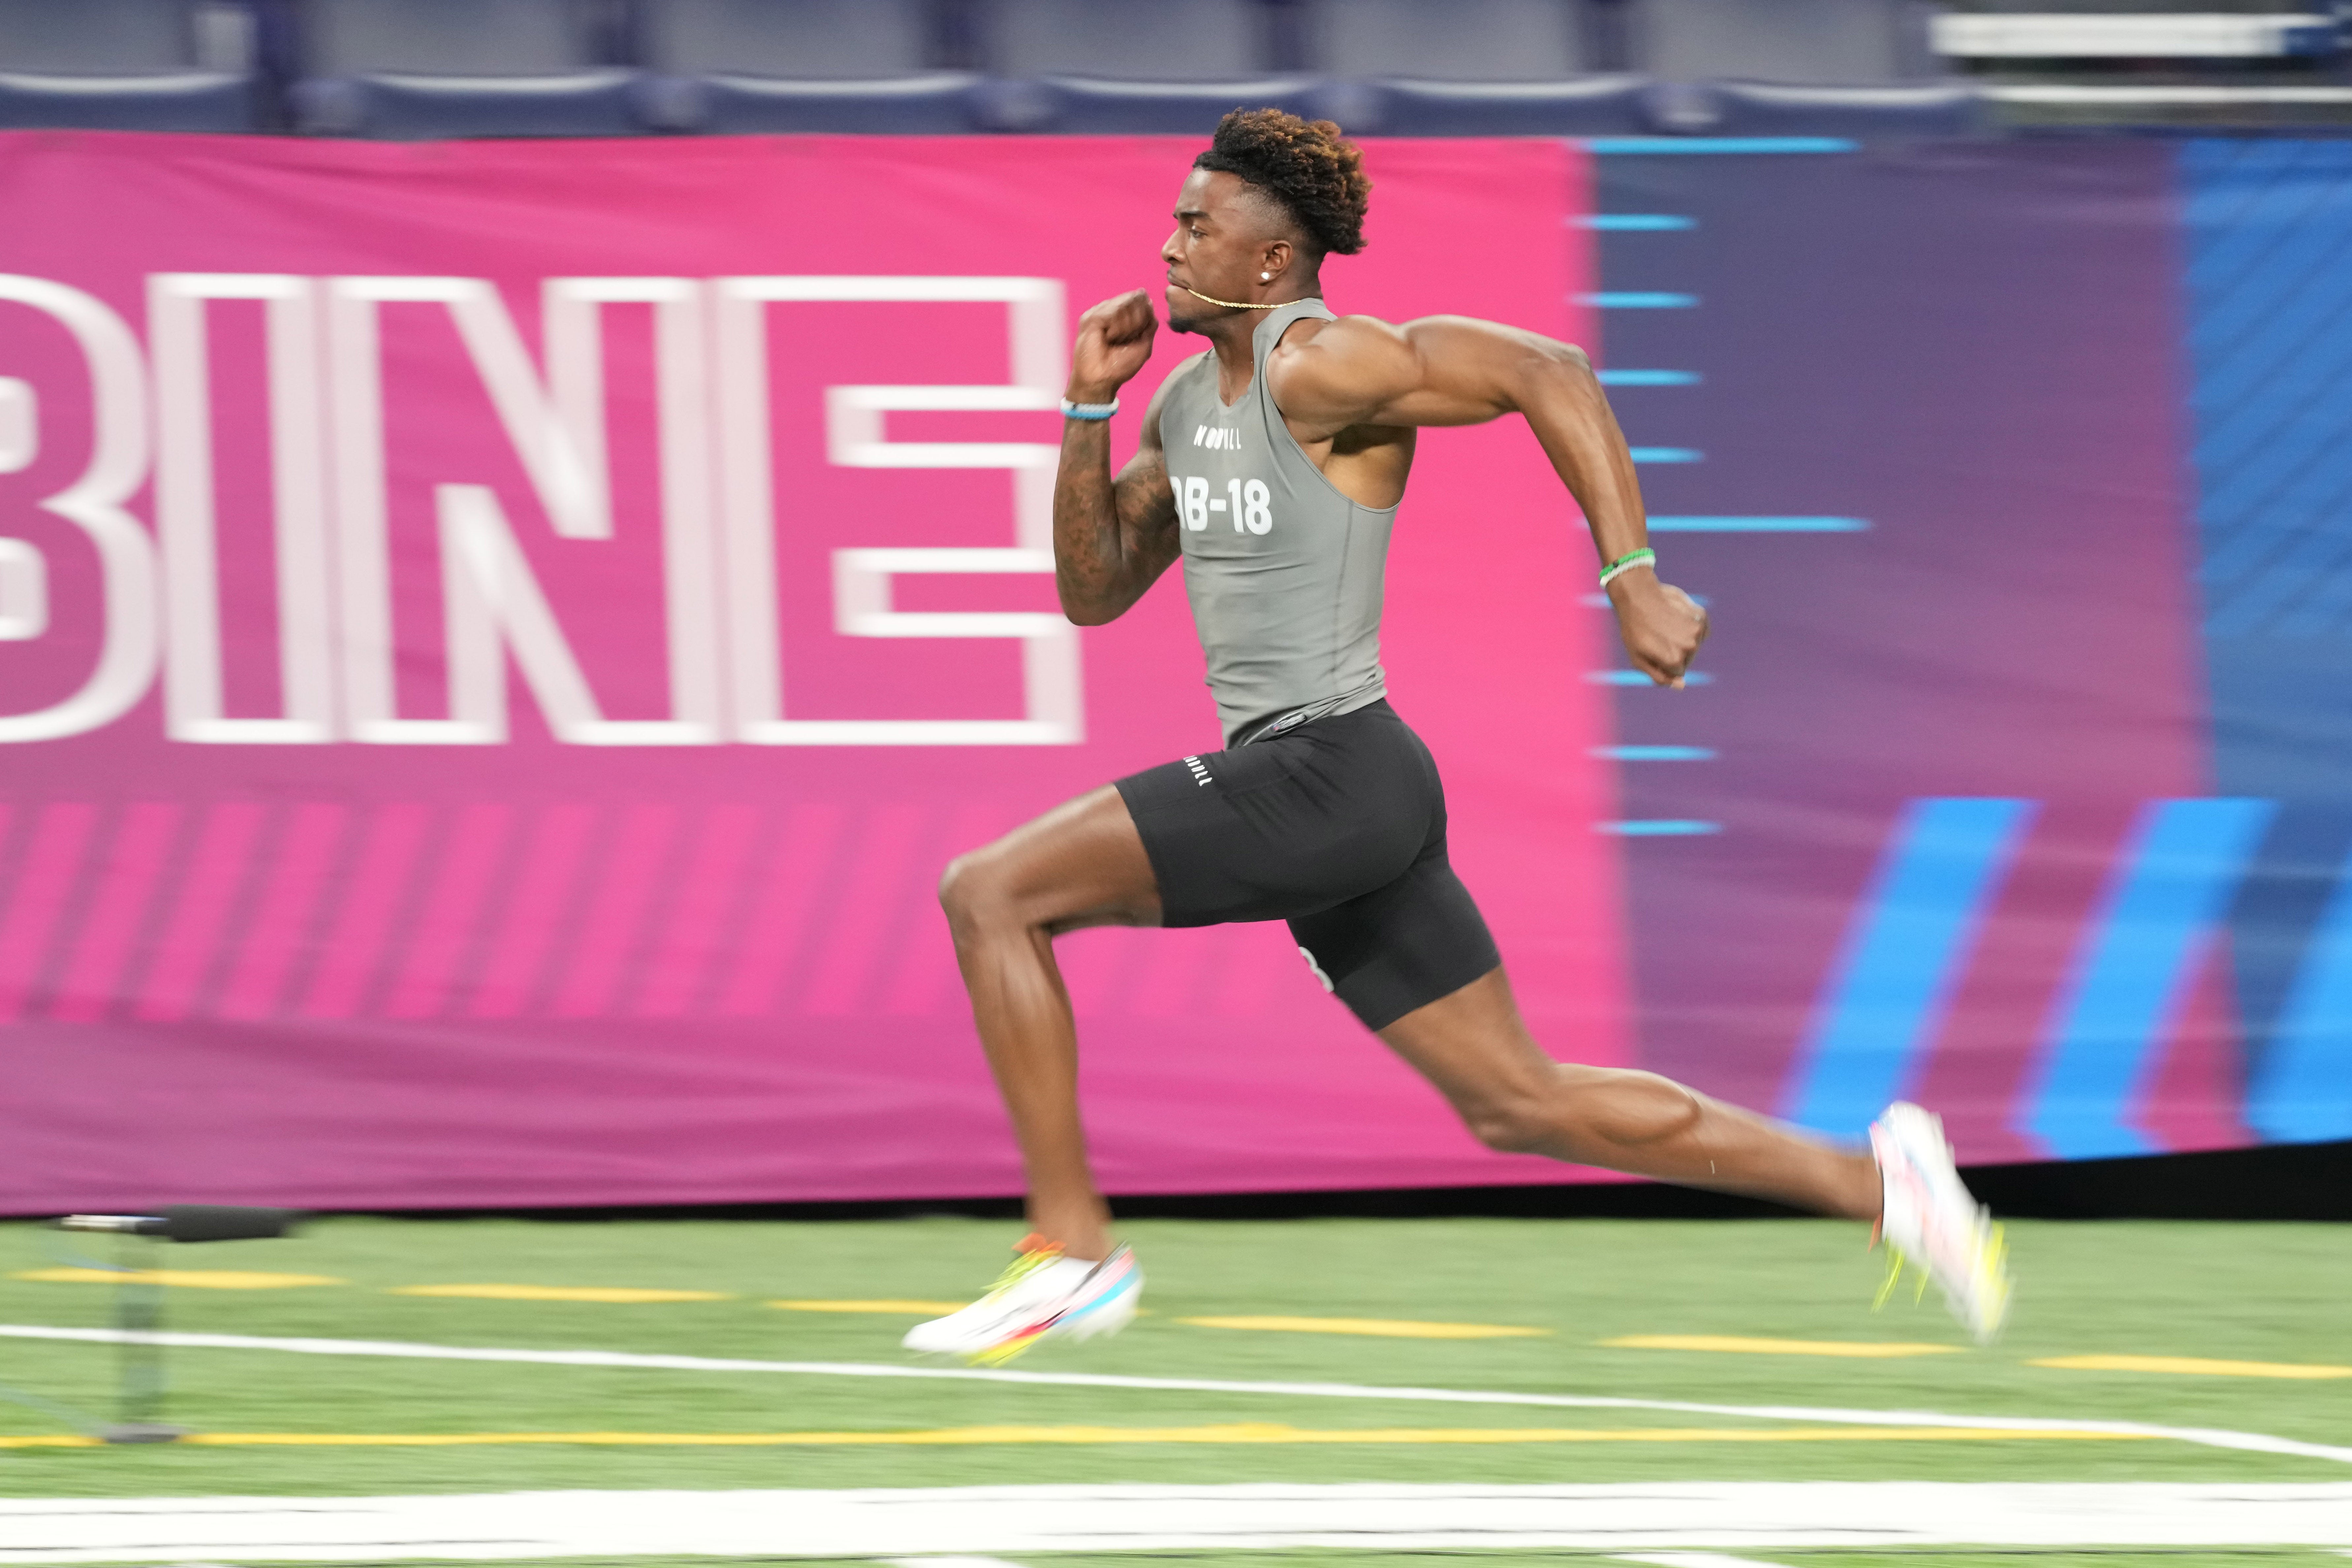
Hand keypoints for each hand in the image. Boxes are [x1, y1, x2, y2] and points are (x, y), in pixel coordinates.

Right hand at [1068, 289, 1157, 402]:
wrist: (1101, 379)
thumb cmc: (1120, 366)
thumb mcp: (1144, 344)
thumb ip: (1149, 324)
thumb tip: (1149, 302)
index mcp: (1122, 316)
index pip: (1139, 300)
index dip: (1144, 314)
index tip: (1137, 335)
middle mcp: (1110, 311)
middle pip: (1134, 300)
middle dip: (1136, 320)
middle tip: (1125, 339)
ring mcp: (1100, 312)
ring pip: (1125, 305)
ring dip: (1127, 326)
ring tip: (1115, 340)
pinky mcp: (1092, 318)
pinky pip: (1114, 313)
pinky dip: (1117, 328)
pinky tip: (1110, 338)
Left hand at [1609, 572, 1708, 687]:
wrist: (1637, 596)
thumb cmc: (1634, 629)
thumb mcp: (1638, 659)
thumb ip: (1660, 677)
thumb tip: (1681, 685)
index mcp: (1675, 660)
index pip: (1677, 673)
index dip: (1664, 663)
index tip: (1653, 650)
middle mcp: (1690, 647)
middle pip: (1687, 659)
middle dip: (1674, 651)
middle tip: (1657, 636)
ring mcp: (1697, 630)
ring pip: (1694, 644)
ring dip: (1682, 638)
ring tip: (1665, 626)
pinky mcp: (1701, 615)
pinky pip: (1702, 629)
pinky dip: (1691, 626)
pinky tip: (1676, 618)